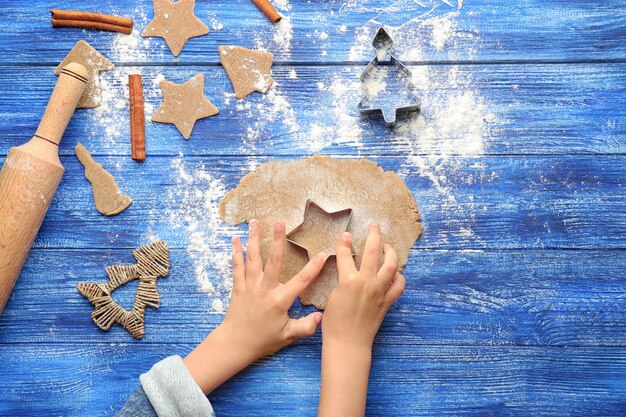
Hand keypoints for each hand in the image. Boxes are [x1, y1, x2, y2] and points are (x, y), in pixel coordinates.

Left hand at [184, 219, 325, 393]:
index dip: (313, 267)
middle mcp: (265, 289)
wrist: (235, 344)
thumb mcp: (288, 336)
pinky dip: (236, 252)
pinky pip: (237, 266)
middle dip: (278, 240)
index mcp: (280, 300)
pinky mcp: (238, 287)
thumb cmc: (263, 340)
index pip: (301, 280)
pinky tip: (235, 239)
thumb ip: (306, 326)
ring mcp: (250, 286)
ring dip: (254, 239)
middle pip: (273, 261)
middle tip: (281, 222)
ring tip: (255, 221)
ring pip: (253, 258)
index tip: (323, 253)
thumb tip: (322, 316)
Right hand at [318, 222, 404, 416]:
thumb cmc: (335, 323)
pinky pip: (399, 285)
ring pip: (391, 265)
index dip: (344, 243)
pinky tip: (395, 273)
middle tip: (374, 225)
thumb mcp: (332, 296)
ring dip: (390, 252)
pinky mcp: (387, 301)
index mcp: (349, 280)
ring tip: (388, 246)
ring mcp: (379, 291)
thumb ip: (342, 280)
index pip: (346, 255)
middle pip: (373, 251)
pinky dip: (399, 277)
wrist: (348, 343)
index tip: (345, 235)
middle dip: (374, 235)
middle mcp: (367, 282)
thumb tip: (347, 270)